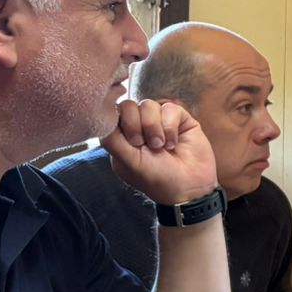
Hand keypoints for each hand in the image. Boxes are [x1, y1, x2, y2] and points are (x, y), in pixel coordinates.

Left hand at [104, 97, 218, 205]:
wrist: (190, 187)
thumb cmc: (157, 179)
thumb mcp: (128, 162)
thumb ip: (112, 139)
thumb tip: (102, 116)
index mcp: (122, 138)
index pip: (112, 114)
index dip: (118, 121)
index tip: (129, 140)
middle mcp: (139, 126)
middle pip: (128, 105)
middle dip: (136, 125)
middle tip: (143, 144)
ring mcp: (159, 121)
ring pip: (148, 105)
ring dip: (154, 127)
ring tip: (161, 146)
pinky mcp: (179, 118)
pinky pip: (170, 108)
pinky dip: (170, 127)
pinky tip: (173, 142)